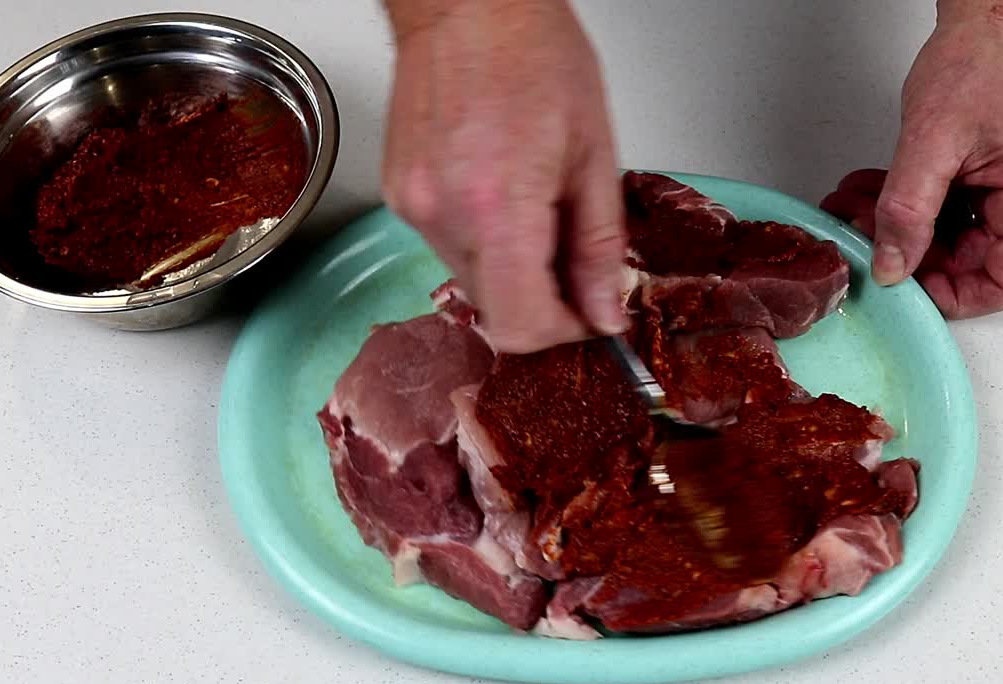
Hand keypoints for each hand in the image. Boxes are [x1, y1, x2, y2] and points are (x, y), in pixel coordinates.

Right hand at [382, 0, 626, 352]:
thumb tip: (603, 312)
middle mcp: (445, 216)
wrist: (467, 5)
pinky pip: (446, 245)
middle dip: (540, 298)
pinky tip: (498, 189)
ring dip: (509, 267)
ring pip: (470, 280)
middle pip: (496, 310)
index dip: (562, 332)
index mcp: (500, 207)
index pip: (522, 325)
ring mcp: (414, 208)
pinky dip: (480, 238)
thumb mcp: (594, 153)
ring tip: (533, 207)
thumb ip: (599, 246)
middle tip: (570, 255)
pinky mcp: (399, 197)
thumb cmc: (533, 54)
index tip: (586, 315)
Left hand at [821, 4, 1002, 317]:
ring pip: (951, 236)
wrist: (988, 16)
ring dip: (899, 226)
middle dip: (909, 253)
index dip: (952, 296)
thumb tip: (891, 265)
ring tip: (855, 206)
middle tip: (861, 235)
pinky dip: (909, 204)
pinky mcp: (993, 176)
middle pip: (973, 262)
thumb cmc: (982, 60)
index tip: (902, 287)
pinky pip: (949, 210)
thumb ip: (907, 210)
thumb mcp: (931, 141)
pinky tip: (871, 190)